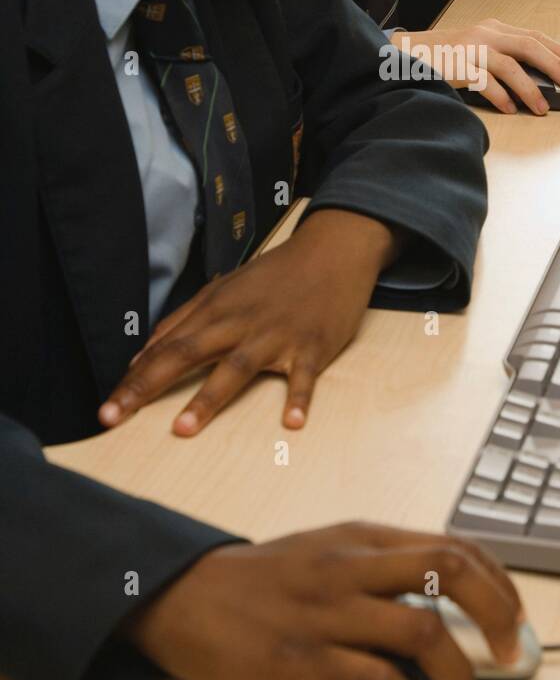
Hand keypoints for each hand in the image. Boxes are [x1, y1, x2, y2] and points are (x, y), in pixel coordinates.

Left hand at [98, 210, 402, 435]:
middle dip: (148, 386)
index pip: (165, 347)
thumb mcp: (225, 288)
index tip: (107, 409)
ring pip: (236, 367)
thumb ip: (185, 319)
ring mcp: (276, 335)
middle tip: (116, 416)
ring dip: (208, 398)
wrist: (331, 251)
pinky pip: (304, 377)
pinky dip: (298, 398)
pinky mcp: (312, 346)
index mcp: (217, 310)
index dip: (133, 378)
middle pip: (187, 354)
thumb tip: (144, 353)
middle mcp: (240, 323)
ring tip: (183, 428)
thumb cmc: (276, 274)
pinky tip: (292, 422)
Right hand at [121, 522, 524, 679]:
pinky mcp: (303, 659)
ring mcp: (328, 611)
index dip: (499, 581)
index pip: (454, 544)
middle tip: (509, 655)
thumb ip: (379, 565)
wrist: (182, 595)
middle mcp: (352, 564)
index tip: (515, 617)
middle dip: (498, 614)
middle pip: (451, 570)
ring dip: (459, 678)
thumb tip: (444, 597)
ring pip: (424, 632)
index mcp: (362, 536)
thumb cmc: (259, 580)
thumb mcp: (325, 550)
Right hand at [391, 20, 559, 114]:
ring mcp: (471, 48)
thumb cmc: (443, 56)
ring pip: (510, 65)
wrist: (405, 55)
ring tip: (541, 107)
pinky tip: (509, 108)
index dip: (558, 49)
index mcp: (493, 28)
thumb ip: (502, 56)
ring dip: (530, 89)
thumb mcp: (476, 48)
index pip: (534, 36)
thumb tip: (536, 78)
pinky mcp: (457, 65)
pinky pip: (485, 82)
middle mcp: (485, 34)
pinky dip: (501, 97)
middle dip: (554, 64)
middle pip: (529, 45)